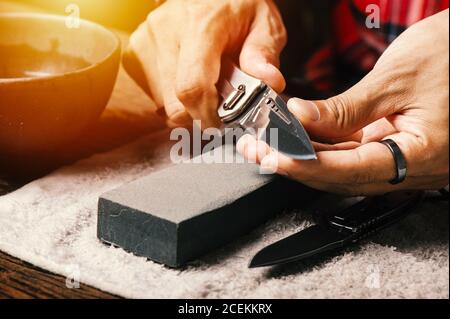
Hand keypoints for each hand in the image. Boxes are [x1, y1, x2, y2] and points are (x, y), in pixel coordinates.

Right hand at [124, 0, 286, 127]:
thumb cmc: (236, 4)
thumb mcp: (262, 21)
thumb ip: (264, 53)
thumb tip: (270, 83)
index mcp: (200, 25)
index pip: (193, 86)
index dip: (206, 115)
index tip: (219, 124)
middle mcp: (166, 32)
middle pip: (175, 102)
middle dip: (198, 114)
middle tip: (218, 104)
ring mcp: (146, 42)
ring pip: (163, 102)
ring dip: (186, 104)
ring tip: (205, 82)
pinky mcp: (136, 52)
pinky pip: (154, 93)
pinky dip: (173, 95)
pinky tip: (187, 76)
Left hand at [237, 10, 448, 194]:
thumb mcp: (395, 79)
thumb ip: (346, 108)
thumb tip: (301, 118)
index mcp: (422, 155)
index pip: (351, 170)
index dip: (308, 166)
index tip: (274, 158)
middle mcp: (413, 166)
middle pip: (343, 175)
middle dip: (297, 164)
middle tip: (260, 152)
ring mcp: (401, 158)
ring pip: (343, 166)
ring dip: (305, 155)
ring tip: (268, 143)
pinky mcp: (392, 145)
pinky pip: (352, 152)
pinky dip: (323, 145)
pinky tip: (296, 136)